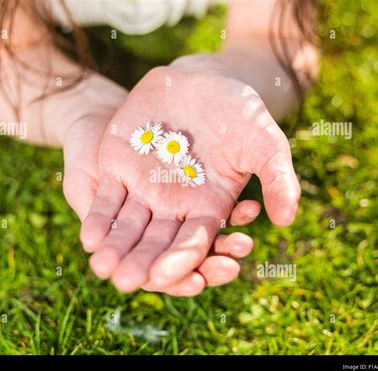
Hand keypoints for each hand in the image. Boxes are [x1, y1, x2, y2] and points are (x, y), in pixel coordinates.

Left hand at [80, 66, 299, 293]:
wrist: (202, 81)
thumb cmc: (239, 113)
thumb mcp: (265, 143)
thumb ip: (278, 180)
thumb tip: (288, 220)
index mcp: (208, 208)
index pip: (193, 243)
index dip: (180, 261)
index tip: (166, 277)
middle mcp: (174, 207)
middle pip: (156, 243)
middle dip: (142, 263)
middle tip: (126, 283)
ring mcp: (144, 190)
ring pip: (127, 227)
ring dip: (115, 248)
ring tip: (102, 268)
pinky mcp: (119, 170)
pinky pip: (107, 200)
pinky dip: (99, 218)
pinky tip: (89, 238)